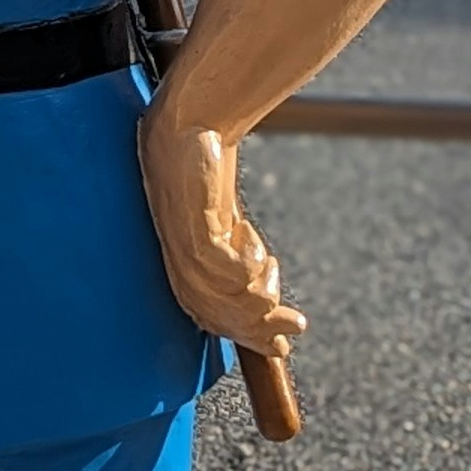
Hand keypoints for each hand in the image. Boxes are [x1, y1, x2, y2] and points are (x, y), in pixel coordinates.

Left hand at [139, 111, 300, 356]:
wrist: (189, 123)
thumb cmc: (205, 174)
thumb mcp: (226, 224)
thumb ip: (241, 260)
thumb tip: (269, 301)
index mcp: (180, 262)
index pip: (206, 314)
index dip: (245, 335)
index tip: (281, 347)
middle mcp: (175, 256)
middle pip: (213, 311)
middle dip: (256, 329)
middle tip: (295, 326)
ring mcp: (178, 240)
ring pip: (217, 293)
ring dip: (256, 298)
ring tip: (277, 285)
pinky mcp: (187, 220)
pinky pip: (216, 263)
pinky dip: (244, 266)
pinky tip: (257, 252)